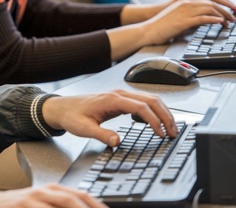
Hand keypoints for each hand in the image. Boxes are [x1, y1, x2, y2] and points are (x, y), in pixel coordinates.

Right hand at [0, 182, 105, 207]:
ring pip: (60, 205)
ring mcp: (32, 200)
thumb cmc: (19, 206)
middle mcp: (44, 192)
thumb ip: (61, 203)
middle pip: (73, 201)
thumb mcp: (42, 202)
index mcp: (53, 189)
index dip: (96, 204)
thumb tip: (86, 204)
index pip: (82, 195)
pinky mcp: (22, 207)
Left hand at [42, 89, 177, 146]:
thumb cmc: (72, 116)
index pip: (141, 107)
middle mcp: (119, 94)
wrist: (62, 108)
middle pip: (151, 100)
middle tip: (173, 132)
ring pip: (149, 98)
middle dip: (165, 115)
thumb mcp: (84, 129)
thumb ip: (101, 135)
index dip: (155, 120)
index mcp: (112, 100)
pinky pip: (143, 101)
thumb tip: (117, 141)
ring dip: (162, 112)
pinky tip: (155, 122)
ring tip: (170, 128)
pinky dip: (154, 110)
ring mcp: (120, 95)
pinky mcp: (120, 99)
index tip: (162, 134)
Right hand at [122, 0, 235, 23]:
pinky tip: (219, 22)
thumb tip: (205, 19)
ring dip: (222, 14)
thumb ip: (192, 15)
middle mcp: (186, 3)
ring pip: (209, 8)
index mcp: (185, 1)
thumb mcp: (179, 17)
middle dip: (226, 7)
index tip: (231, 7)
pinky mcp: (183, 21)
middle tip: (235, 14)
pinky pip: (202, 18)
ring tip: (230, 21)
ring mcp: (184, 11)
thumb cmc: (161, 25)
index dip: (222, 1)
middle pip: (212, 1)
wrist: (148, 30)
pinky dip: (213, 19)